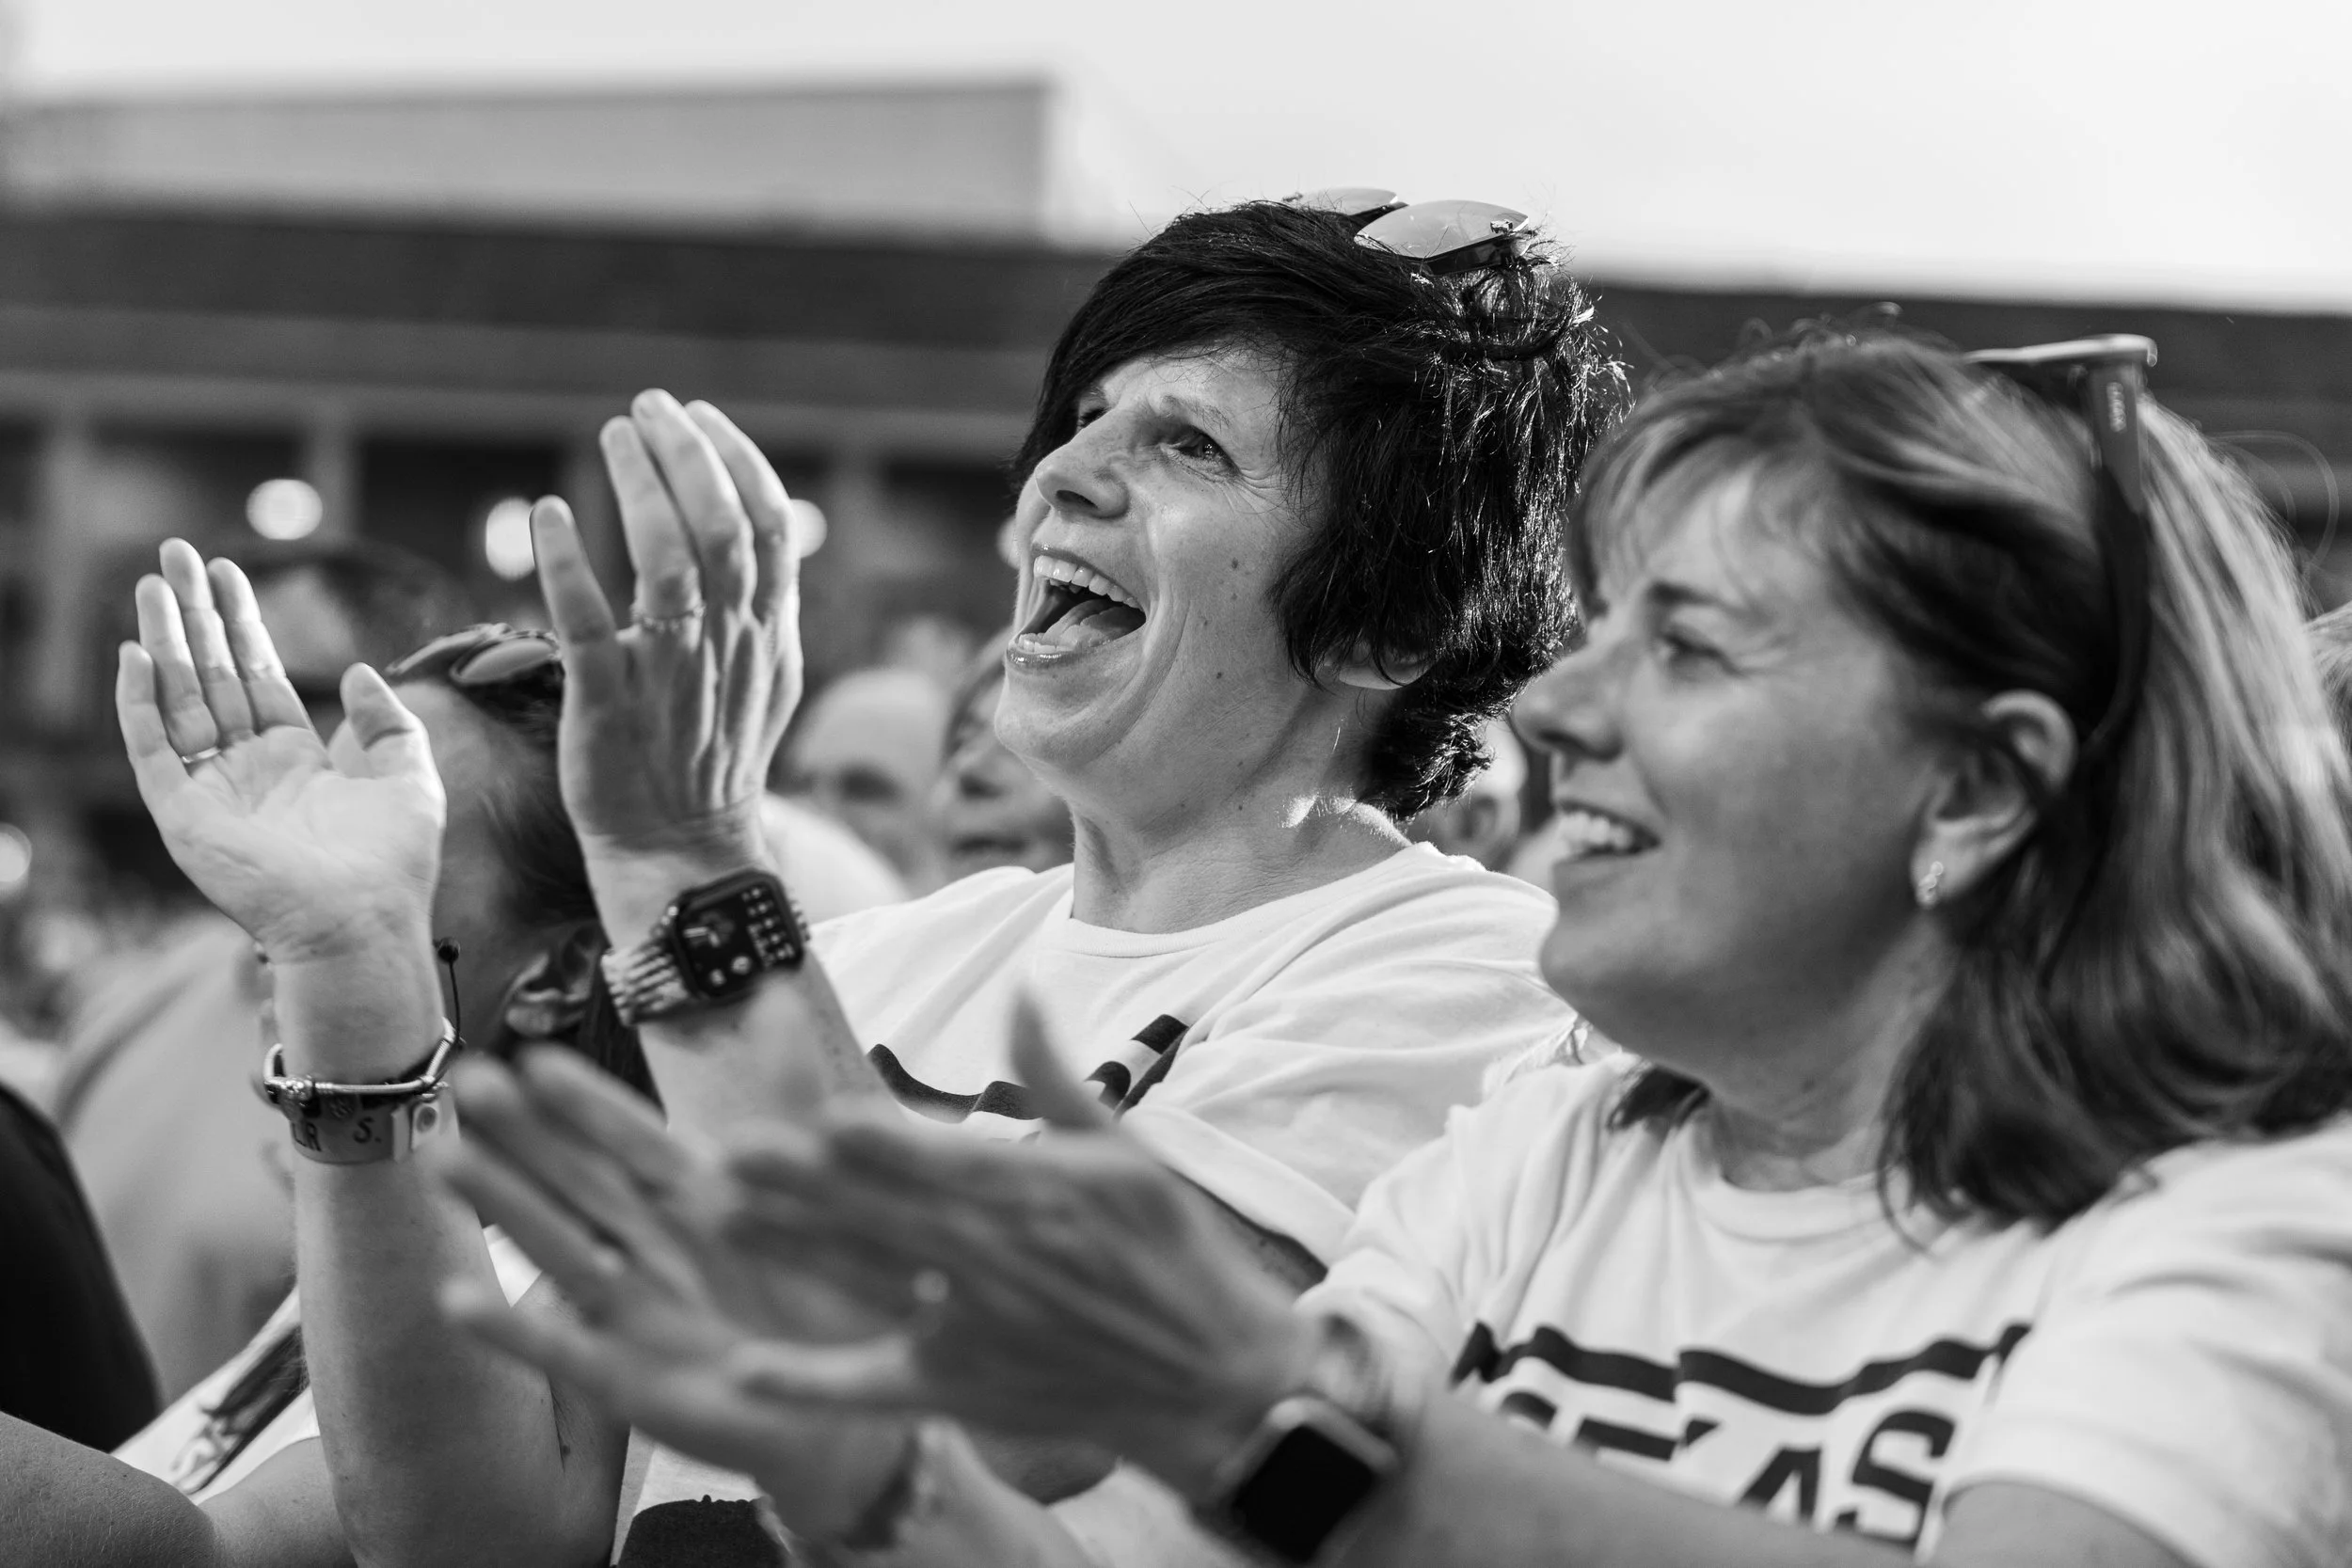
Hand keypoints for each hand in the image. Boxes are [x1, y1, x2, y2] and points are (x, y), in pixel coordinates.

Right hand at [116, 541, 443, 962]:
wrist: (366, 922)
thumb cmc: (395, 863)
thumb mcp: (410, 777)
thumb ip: (389, 722)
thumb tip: (361, 669)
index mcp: (296, 760)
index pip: (257, 675)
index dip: (242, 622)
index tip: (228, 570)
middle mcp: (247, 770)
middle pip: (211, 674)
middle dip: (193, 613)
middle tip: (174, 554)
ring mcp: (212, 791)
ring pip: (178, 698)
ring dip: (163, 639)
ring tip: (150, 582)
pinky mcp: (185, 816)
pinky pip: (153, 751)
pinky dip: (139, 704)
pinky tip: (135, 654)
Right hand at [432, 1048, 911, 1529]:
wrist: (848, 1405)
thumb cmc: (820, 1289)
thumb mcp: (817, 1184)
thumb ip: (789, 1093)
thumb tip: (771, 992)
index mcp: (695, 1195)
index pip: (631, 1137)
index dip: (587, 1101)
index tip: (533, 1056)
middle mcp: (652, 1247)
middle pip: (581, 1180)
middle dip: (524, 1133)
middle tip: (465, 1078)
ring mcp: (633, 1313)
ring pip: (561, 1250)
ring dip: (505, 1206)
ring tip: (443, 1158)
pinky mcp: (628, 1382)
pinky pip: (563, 1351)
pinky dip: (513, 1328)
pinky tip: (455, 1296)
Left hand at [530, 392, 801, 924]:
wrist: (683, 849)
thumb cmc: (712, 758)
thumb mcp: (768, 677)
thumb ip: (766, 606)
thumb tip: (762, 532)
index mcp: (768, 633)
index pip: (769, 525)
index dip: (737, 458)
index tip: (698, 417)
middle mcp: (728, 646)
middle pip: (722, 527)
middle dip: (687, 453)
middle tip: (646, 407)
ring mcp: (672, 676)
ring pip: (668, 562)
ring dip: (639, 486)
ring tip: (613, 435)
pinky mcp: (610, 706)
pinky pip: (589, 627)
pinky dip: (566, 564)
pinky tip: (547, 514)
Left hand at [713, 1005, 1318, 1500]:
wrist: (1217, 1384)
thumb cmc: (1174, 1257)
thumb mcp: (1130, 1156)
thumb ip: (1059, 1079)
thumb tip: (1022, 989)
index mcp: (1051, 1199)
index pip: (954, 1167)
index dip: (890, 1149)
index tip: (826, 1120)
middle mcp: (1009, 1265)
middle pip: (892, 1220)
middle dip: (810, 1190)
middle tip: (733, 1157)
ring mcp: (982, 1331)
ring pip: (871, 1283)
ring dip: (795, 1253)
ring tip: (723, 1221)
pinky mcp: (966, 1388)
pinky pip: (882, 1385)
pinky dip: (818, 1383)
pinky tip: (750, 1370)